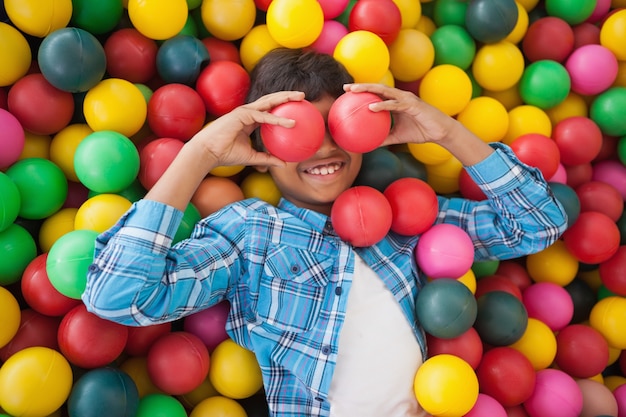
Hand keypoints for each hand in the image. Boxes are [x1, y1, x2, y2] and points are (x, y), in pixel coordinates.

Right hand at [188, 90, 305, 170]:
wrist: (208, 153)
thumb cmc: (226, 155)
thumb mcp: (252, 157)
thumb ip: (268, 158)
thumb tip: (285, 164)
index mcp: (249, 120)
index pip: (268, 109)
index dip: (282, 106)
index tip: (297, 107)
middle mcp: (247, 113)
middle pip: (270, 100)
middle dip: (287, 96)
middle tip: (303, 96)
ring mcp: (244, 112)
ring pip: (269, 102)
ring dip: (286, 98)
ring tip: (301, 97)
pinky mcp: (241, 115)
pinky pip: (263, 117)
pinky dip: (277, 119)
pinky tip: (291, 122)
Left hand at [342, 83, 458, 147]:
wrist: (441, 132)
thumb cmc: (421, 131)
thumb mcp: (398, 136)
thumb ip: (384, 138)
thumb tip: (368, 146)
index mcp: (396, 102)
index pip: (376, 94)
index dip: (362, 92)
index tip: (347, 93)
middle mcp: (400, 97)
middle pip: (377, 88)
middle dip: (360, 86)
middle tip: (345, 88)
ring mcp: (406, 99)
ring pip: (384, 91)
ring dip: (368, 90)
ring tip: (354, 91)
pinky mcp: (412, 105)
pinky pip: (394, 105)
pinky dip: (382, 105)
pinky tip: (370, 108)